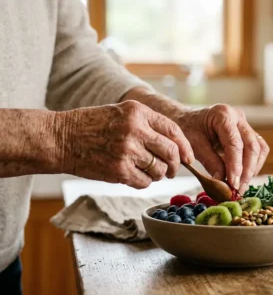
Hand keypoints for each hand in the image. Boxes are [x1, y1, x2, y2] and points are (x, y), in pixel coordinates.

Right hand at [58, 100, 194, 188]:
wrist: (61, 138)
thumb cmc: (93, 126)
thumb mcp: (122, 113)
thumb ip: (148, 124)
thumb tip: (177, 145)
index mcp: (138, 112)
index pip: (174, 131)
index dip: (185, 147)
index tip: (188, 158)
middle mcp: (135, 129)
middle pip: (171, 152)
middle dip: (176, 165)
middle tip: (172, 170)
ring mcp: (127, 151)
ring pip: (159, 170)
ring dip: (158, 174)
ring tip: (146, 171)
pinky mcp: (118, 170)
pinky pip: (145, 182)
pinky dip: (144, 182)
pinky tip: (134, 176)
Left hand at [176, 104, 268, 192]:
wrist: (187, 119)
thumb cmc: (187, 128)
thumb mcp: (192, 144)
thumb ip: (208, 160)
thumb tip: (222, 180)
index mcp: (223, 115)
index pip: (235, 143)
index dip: (235, 166)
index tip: (233, 184)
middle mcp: (238, 117)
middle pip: (252, 146)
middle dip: (247, 170)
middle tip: (238, 189)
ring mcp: (245, 125)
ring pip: (259, 149)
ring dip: (252, 169)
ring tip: (241, 186)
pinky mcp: (248, 134)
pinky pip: (258, 150)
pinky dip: (253, 165)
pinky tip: (243, 178)